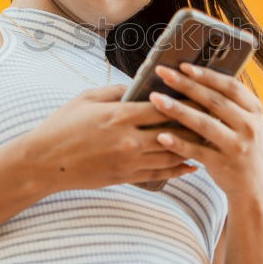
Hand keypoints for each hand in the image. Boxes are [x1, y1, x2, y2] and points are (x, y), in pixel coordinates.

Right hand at [19, 84, 204, 192]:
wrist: (44, 162)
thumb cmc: (63, 125)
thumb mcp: (88, 98)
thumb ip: (117, 91)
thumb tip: (141, 86)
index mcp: (120, 116)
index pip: (163, 107)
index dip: (187, 101)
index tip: (204, 96)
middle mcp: (128, 140)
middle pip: (173, 132)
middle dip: (197, 125)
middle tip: (218, 119)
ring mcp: (128, 161)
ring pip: (170, 154)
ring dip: (193, 148)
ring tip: (212, 141)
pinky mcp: (125, 177)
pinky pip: (159, 174)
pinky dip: (178, 169)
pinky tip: (192, 164)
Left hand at [148, 63, 262, 199]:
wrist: (254, 187)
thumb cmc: (243, 148)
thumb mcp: (246, 123)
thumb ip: (230, 104)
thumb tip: (198, 77)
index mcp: (254, 110)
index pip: (230, 86)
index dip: (207, 74)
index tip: (184, 66)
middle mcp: (249, 126)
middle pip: (213, 101)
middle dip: (185, 85)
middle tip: (162, 73)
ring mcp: (237, 146)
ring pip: (204, 124)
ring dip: (178, 110)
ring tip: (156, 99)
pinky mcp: (223, 164)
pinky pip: (197, 151)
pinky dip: (178, 143)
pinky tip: (161, 135)